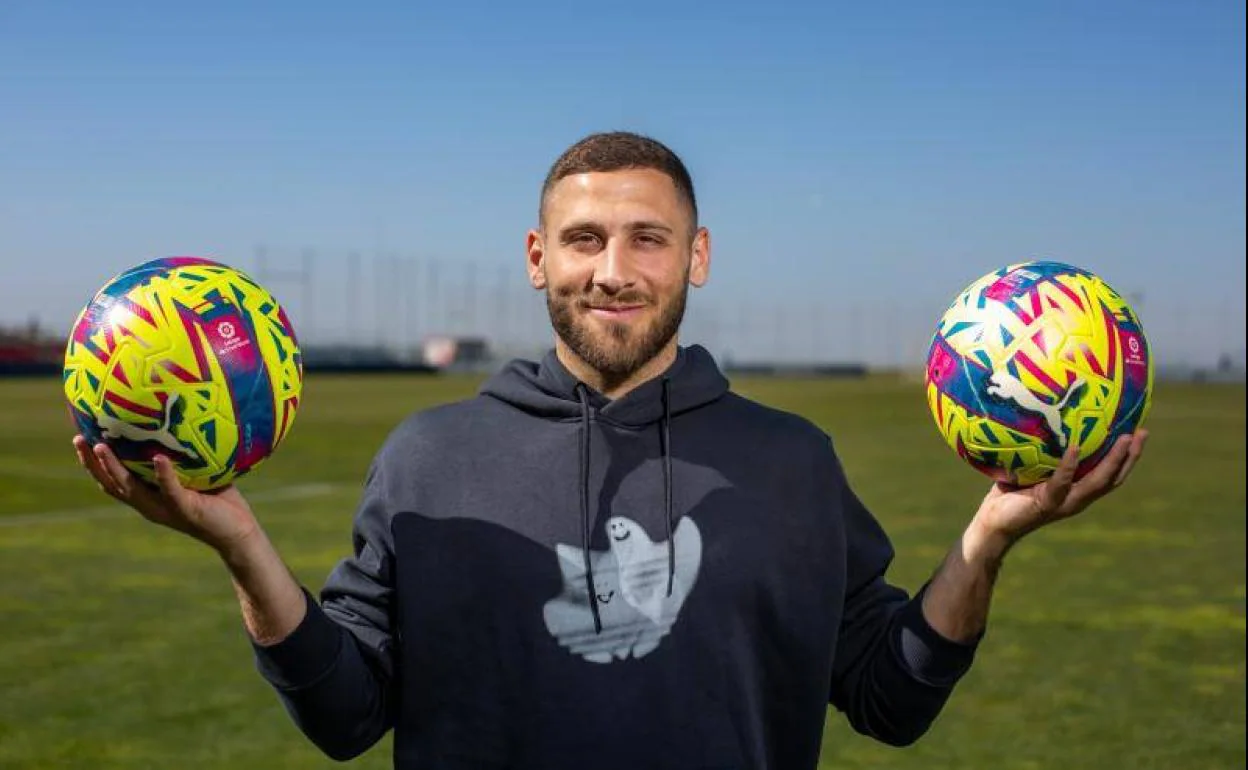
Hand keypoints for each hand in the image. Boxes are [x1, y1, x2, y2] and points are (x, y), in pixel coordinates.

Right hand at [72, 435, 260, 553]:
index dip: (93, 463)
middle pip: (111, 484)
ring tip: (101, 446)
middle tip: (78, 439)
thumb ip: (182, 455)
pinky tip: (159, 457)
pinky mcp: (186, 510)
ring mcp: (165, 509)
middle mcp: (150, 505)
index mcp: (148, 497)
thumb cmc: (218, 500)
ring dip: (114, 467)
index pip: (112, 480)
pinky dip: (163, 474)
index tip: (80, 439)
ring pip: (131, 489)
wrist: (238, 531)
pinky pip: (171, 490)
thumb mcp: (194, 474)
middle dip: (92, 463)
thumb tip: (178, 419)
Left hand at [970, 430, 1148, 548]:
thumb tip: (1041, 415)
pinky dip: (1070, 466)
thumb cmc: (1009, 493)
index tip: (1139, 432)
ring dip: (1113, 460)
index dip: (1127, 457)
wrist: (992, 523)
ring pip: (1097, 482)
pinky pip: (1062, 482)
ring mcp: (1065, 503)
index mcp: (1077, 490)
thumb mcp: (1030, 468)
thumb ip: (1041, 450)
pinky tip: (1076, 448)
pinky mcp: (1047, 504)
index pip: (1110, 474)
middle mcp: (1077, 498)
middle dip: (1130, 456)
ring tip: (1124, 438)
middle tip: (1142, 432)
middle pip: (1113, 477)